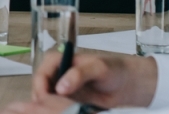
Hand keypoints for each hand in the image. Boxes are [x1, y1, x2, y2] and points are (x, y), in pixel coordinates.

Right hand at [25, 50, 156, 110]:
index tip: (46, 103)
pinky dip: (59, 112)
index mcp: (58, 61)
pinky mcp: (67, 103)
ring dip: (52, 109)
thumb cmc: (113, 69)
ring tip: (64, 112)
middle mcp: (56, 75)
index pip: (40, 75)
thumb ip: (79, 74)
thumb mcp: (97, 67)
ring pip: (47, 102)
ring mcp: (61, 90)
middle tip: (55, 111)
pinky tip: (68, 113)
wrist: (127, 84)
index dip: (40, 89)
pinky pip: (57, 109)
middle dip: (44, 102)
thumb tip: (60, 87)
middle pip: (40, 91)